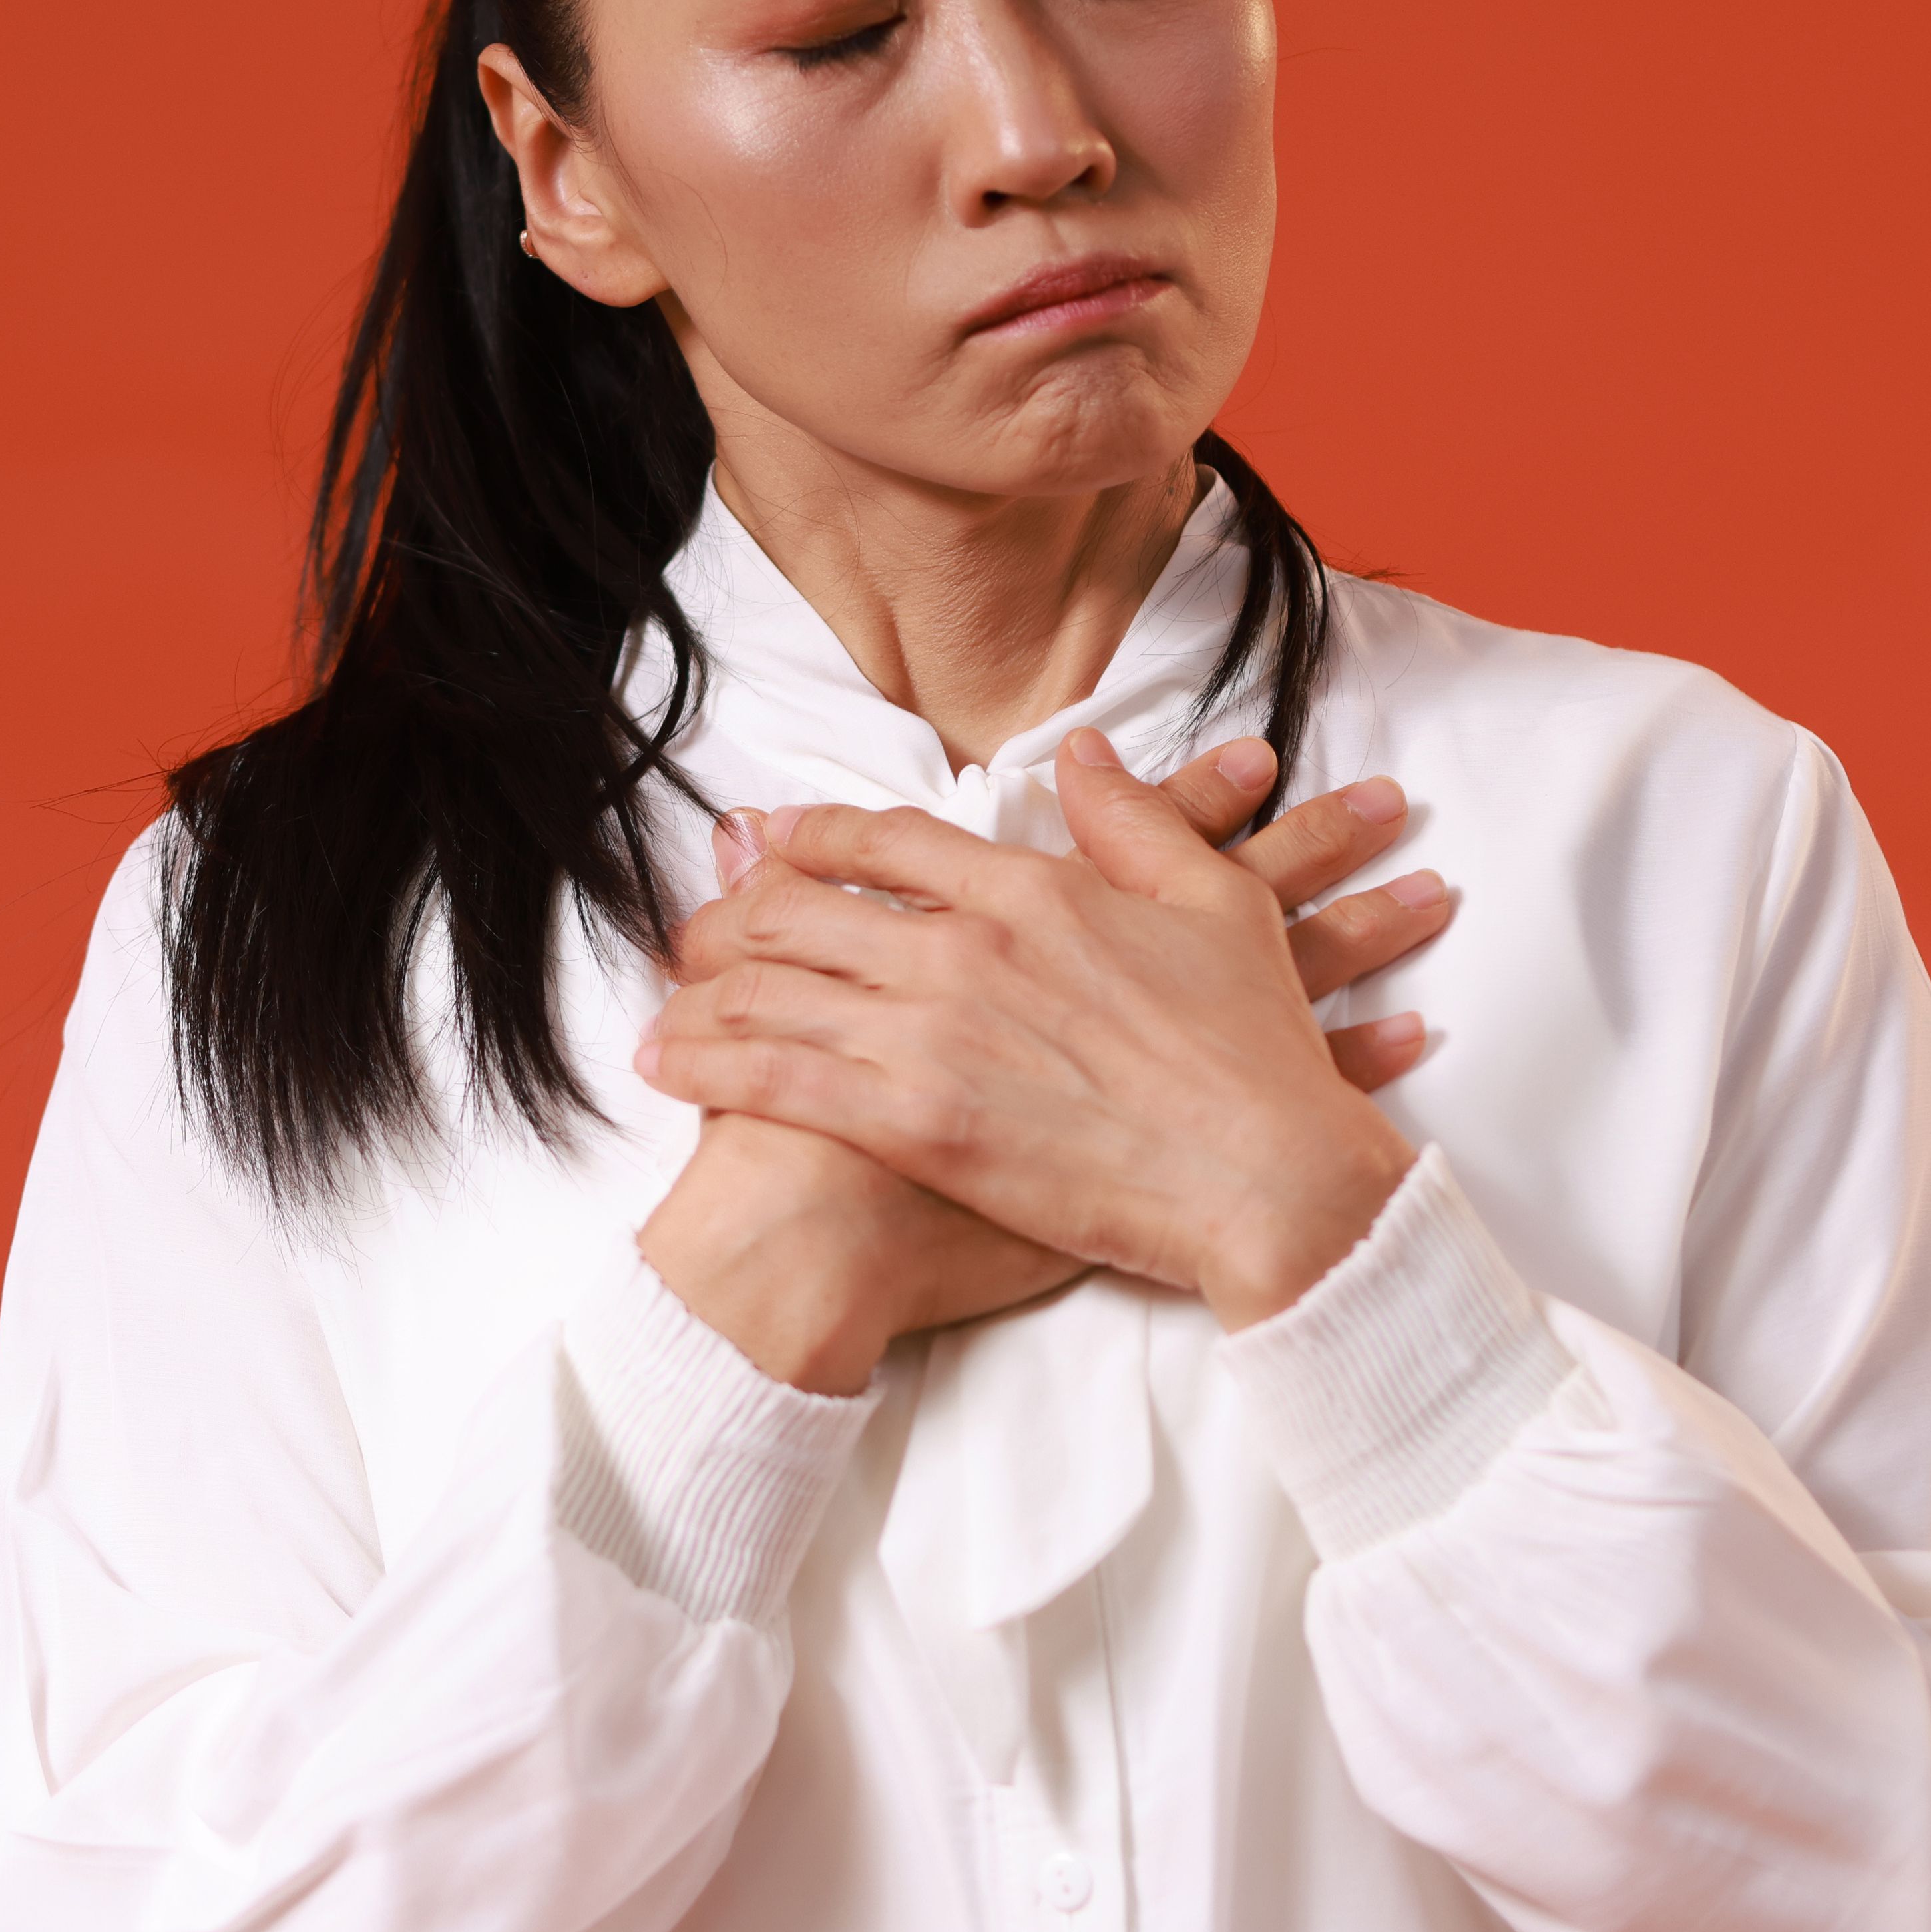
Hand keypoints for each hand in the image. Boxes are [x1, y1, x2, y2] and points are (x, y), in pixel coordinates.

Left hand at [642, 732, 1433, 1330]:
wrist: (1266, 1179)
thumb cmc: (1252, 1054)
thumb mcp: (1215, 903)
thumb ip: (1136, 819)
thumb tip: (1083, 753)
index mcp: (1029, 891)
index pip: (883, 839)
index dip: (809, 835)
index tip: (765, 840)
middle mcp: (964, 949)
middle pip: (800, 905)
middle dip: (729, 911)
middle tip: (694, 929)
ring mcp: (933, 1036)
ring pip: (771, 985)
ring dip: (700, 985)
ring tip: (664, 998)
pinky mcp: (914, 1124)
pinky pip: (774, 1077)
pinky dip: (706, 1061)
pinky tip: (665, 1062)